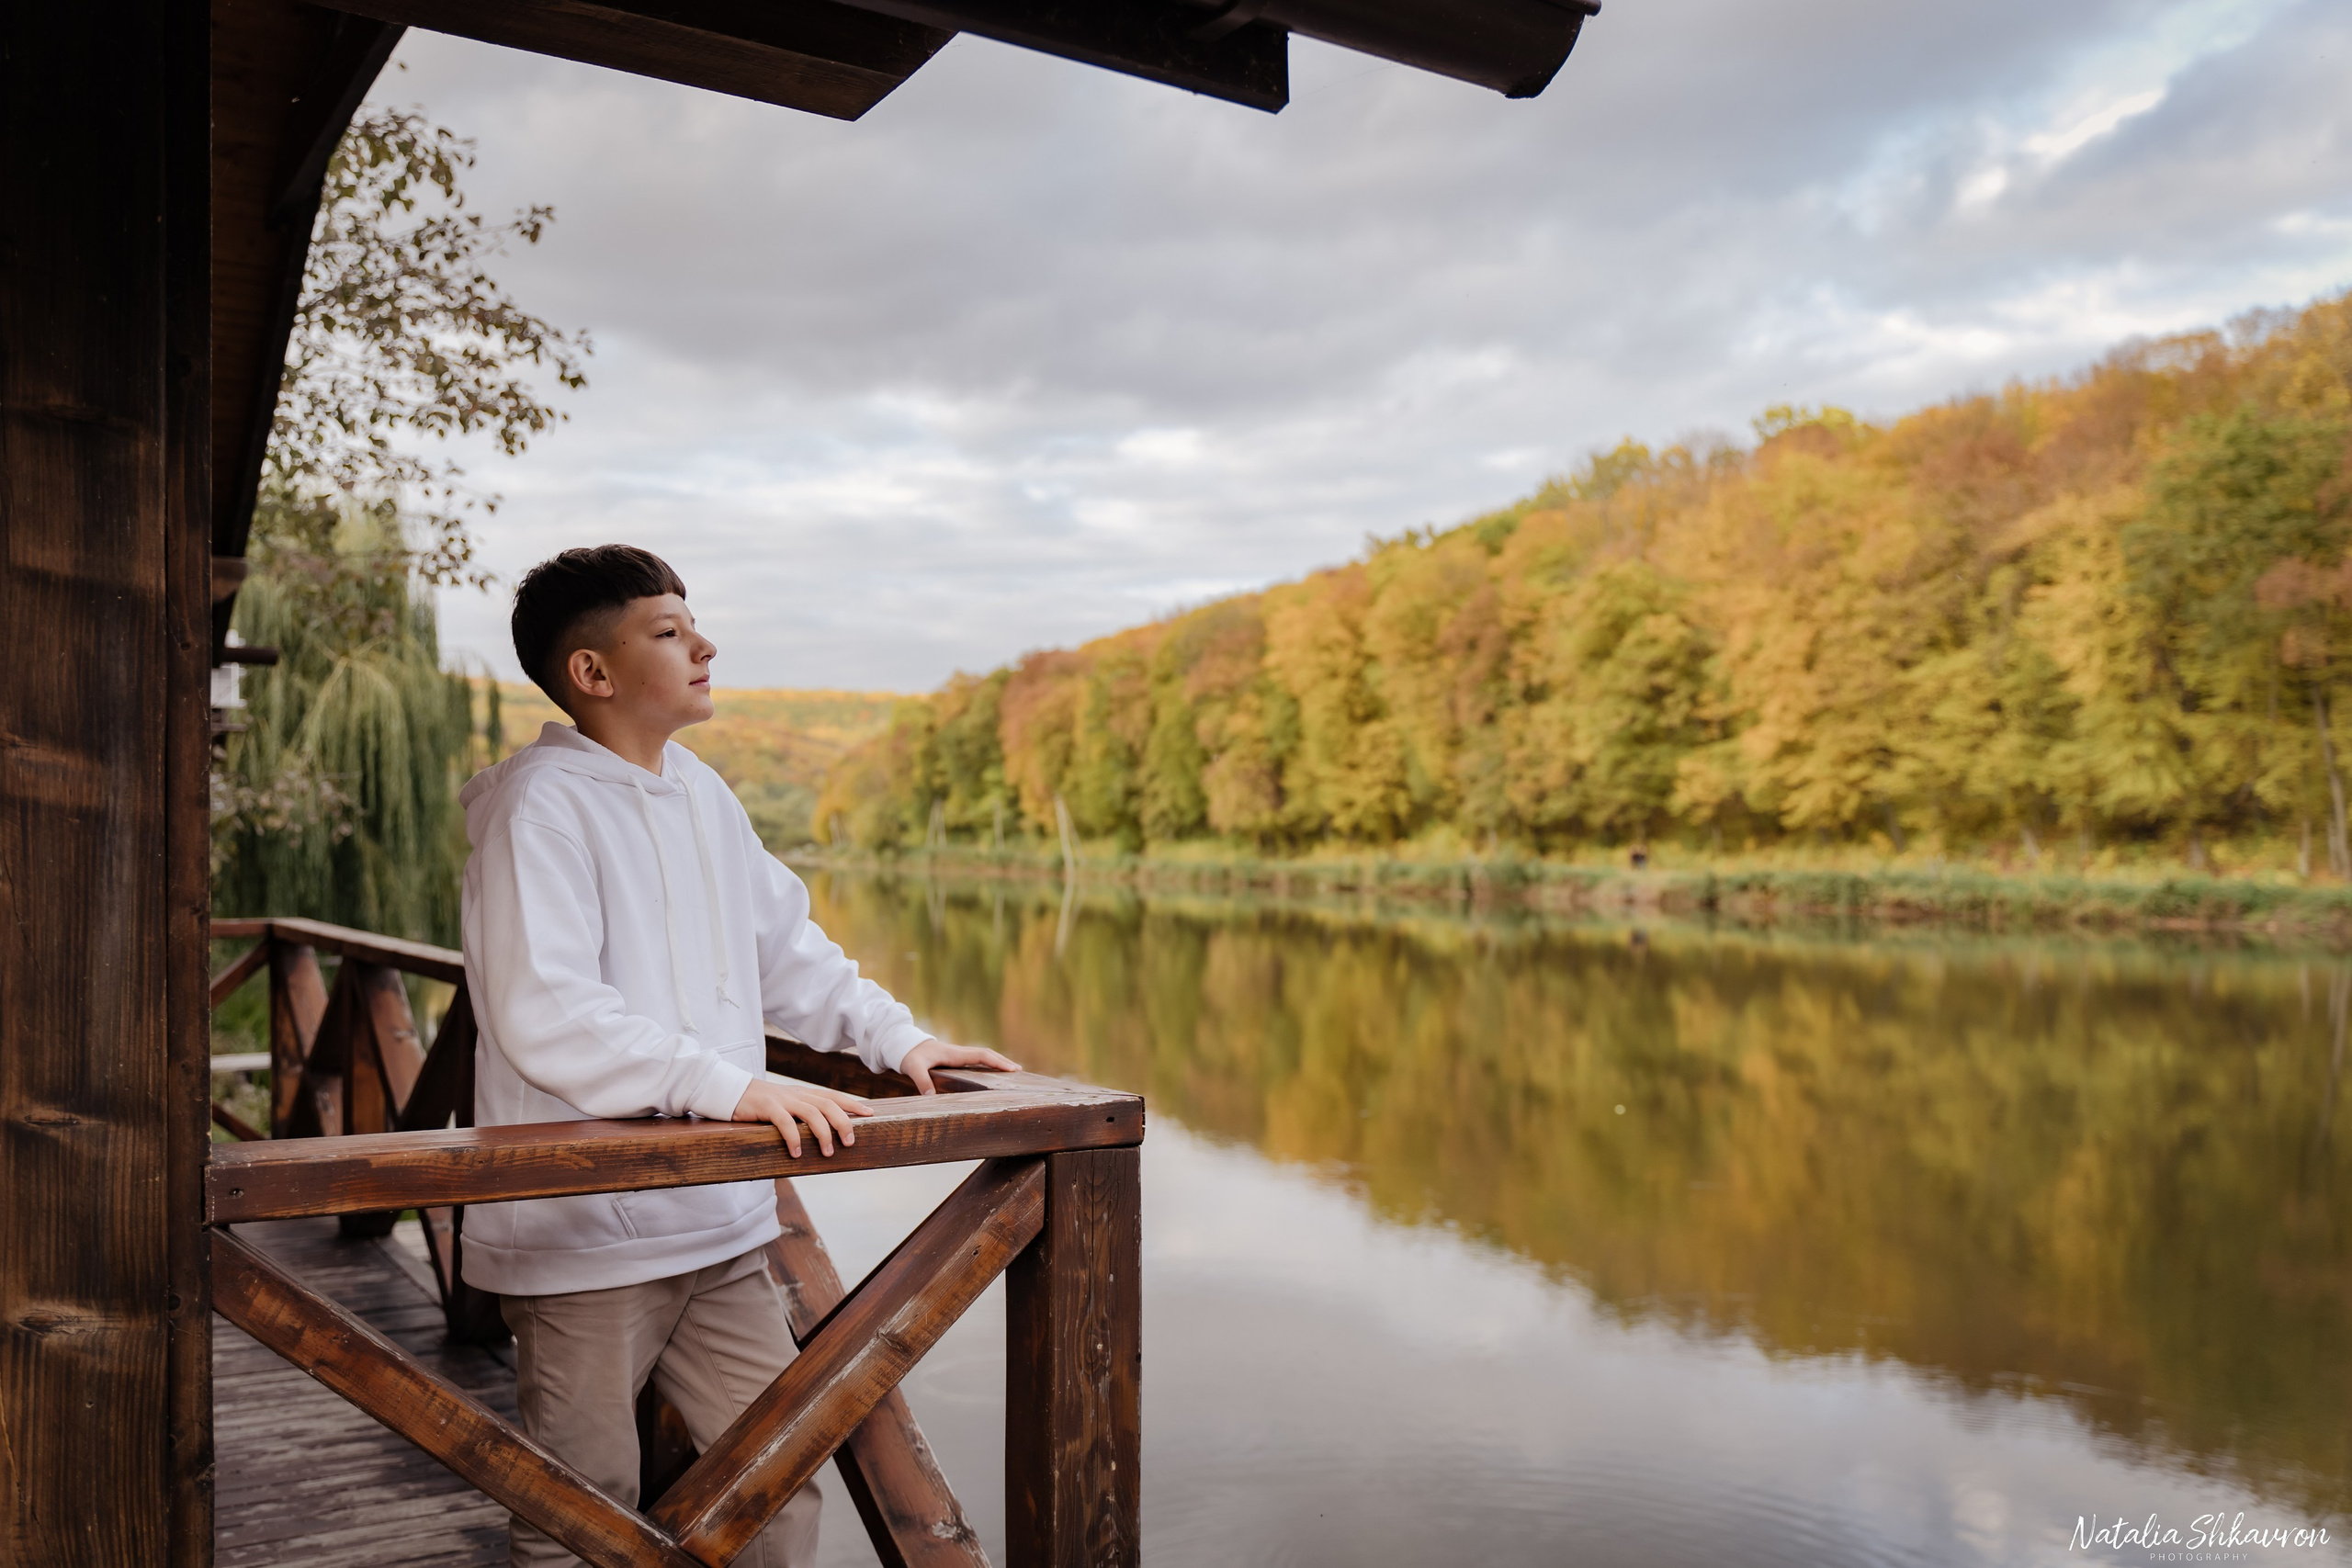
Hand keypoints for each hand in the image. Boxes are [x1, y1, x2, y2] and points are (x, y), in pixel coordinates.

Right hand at [731, 1077, 873, 1156]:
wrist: (729, 1091)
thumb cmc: (758, 1105)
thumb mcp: (783, 1107)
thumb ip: (799, 1116)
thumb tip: (817, 1138)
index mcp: (803, 1094)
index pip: (833, 1096)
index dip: (852, 1104)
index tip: (869, 1114)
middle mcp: (796, 1094)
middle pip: (828, 1104)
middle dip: (843, 1122)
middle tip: (850, 1142)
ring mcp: (782, 1099)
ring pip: (811, 1112)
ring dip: (823, 1133)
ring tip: (828, 1153)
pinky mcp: (766, 1106)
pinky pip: (784, 1121)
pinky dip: (794, 1138)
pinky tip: (797, 1154)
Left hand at [899, 1038, 1021, 1094]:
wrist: (904, 1045)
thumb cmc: (910, 1055)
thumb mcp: (913, 1068)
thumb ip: (922, 1081)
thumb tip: (930, 1097)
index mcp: (955, 1054)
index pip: (981, 1056)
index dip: (997, 1062)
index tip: (1012, 1069)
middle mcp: (959, 1053)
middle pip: (987, 1054)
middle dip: (1003, 1061)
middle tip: (1019, 1071)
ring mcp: (958, 1055)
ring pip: (983, 1056)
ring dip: (997, 1062)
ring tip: (1012, 1072)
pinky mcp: (955, 1059)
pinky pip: (976, 1060)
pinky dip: (987, 1064)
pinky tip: (991, 1073)